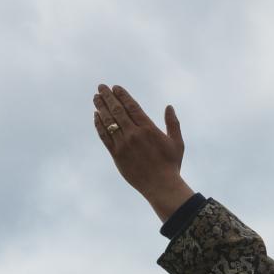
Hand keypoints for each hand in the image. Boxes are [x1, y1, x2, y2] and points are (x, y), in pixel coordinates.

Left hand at [92, 84, 194, 221]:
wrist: (161, 186)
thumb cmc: (171, 165)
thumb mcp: (177, 143)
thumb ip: (173, 124)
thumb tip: (169, 107)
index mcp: (148, 129)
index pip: (132, 106)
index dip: (122, 95)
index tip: (115, 87)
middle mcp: (134, 134)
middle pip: (117, 110)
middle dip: (108, 97)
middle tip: (101, 87)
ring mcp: (123, 144)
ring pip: (108, 121)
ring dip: (100, 107)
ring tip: (96, 98)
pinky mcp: (116, 154)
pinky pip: (104, 136)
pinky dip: (99, 125)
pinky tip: (96, 116)